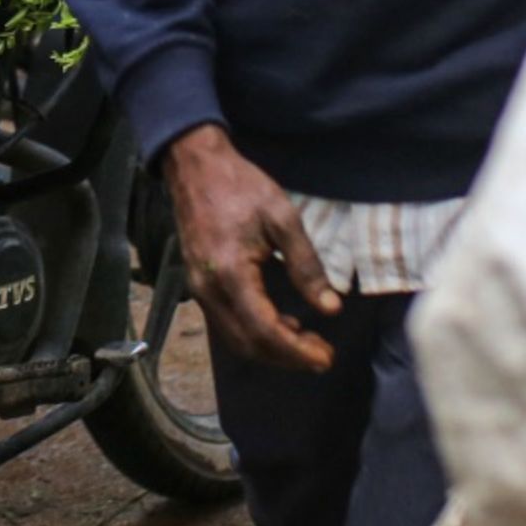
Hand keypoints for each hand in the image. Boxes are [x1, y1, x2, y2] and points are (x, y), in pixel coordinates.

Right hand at [165, 124, 341, 374]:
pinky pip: (226, 324)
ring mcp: (199, 291)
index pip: (265, 330)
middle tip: (323, 354)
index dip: (297, 351)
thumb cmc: (241, 187)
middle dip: (287, 357)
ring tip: (307, 342)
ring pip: (235, 340)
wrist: (195, 168)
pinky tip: (281, 324)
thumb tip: (331, 308)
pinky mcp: (198, 286)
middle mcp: (209, 291)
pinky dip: (255, 334)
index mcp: (231, 273)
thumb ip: (307, 266)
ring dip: (272, 350)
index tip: (326, 356)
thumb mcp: (283, 218)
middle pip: (248, 345)